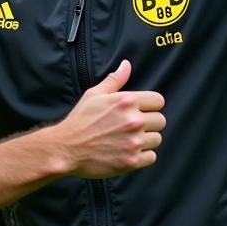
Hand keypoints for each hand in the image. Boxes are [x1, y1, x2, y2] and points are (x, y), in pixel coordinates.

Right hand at [53, 60, 164, 177]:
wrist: (65, 149)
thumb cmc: (80, 121)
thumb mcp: (94, 94)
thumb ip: (114, 80)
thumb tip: (126, 65)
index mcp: (126, 101)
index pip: (158, 101)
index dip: (150, 106)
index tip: (141, 111)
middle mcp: (133, 121)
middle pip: (160, 121)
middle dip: (149, 123)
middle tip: (132, 127)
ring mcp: (133, 142)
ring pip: (157, 139)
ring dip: (146, 140)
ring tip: (129, 139)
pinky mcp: (132, 161)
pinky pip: (152, 157)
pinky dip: (143, 156)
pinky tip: (128, 151)